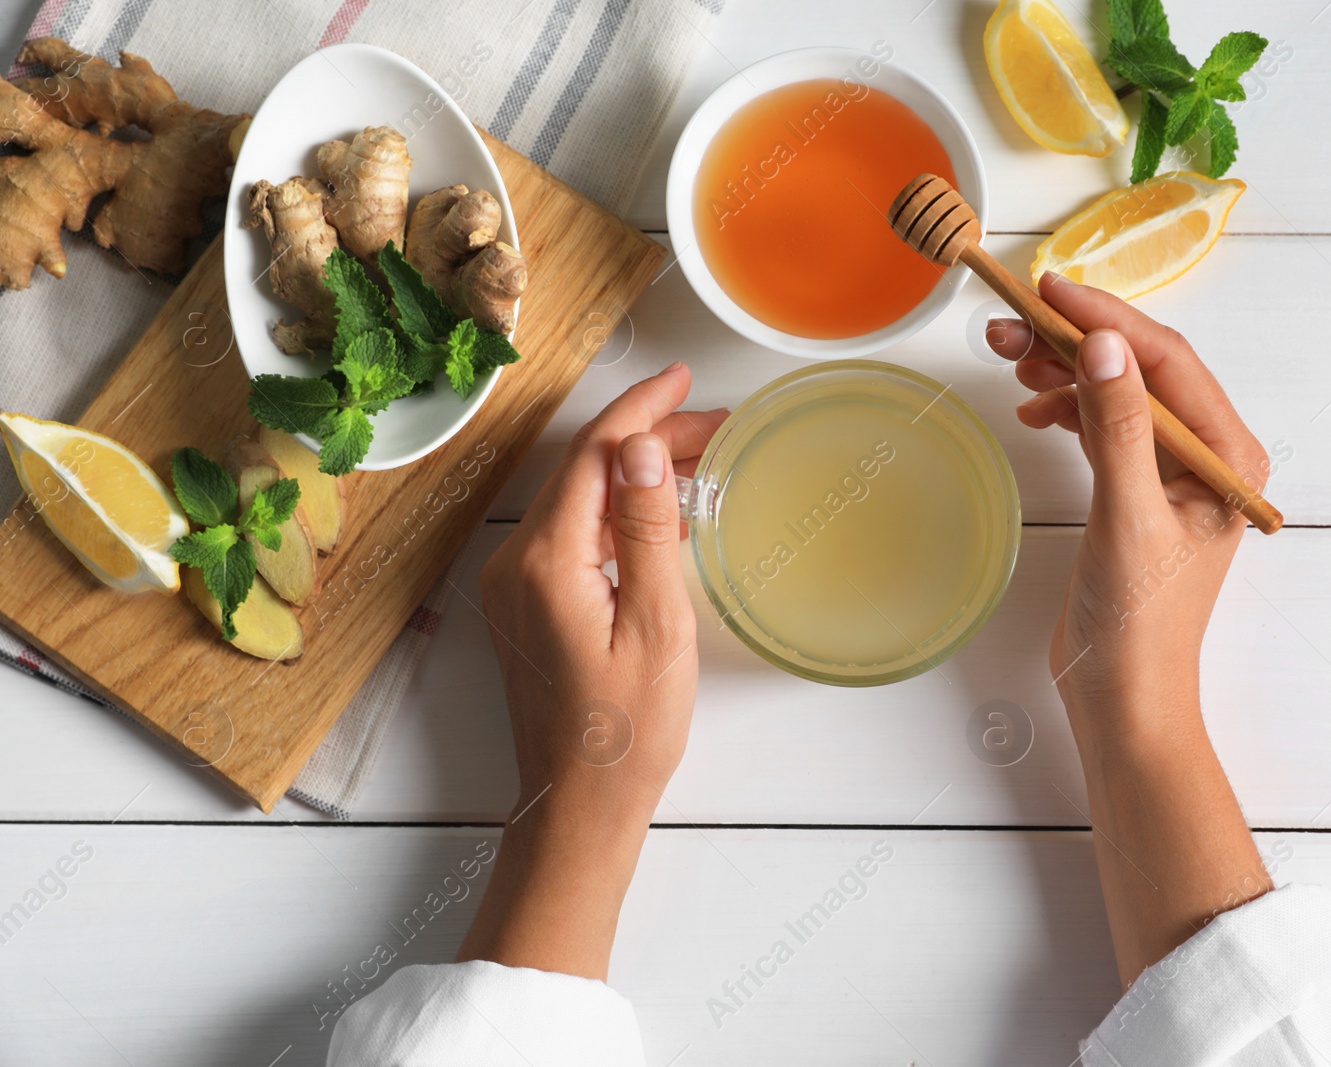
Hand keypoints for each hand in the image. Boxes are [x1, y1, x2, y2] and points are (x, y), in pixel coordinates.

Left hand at [459, 361, 727, 978]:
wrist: (579, 802)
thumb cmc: (627, 730)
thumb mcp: (655, 624)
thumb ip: (643, 529)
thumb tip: (640, 447)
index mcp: (546, 560)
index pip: (594, 454)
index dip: (640, 408)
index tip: (682, 379)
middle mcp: (516, 561)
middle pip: (584, 469)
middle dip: (646, 436)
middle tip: (714, 425)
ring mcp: (516, 582)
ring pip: (579, 497)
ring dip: (635, 471)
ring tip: (701, 460)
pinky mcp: (527, 602)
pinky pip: (572, 532)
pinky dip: (618, 510)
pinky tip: (660, 515)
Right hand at [987, 273, 1269, 728]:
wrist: (1123, 698)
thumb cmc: (1138, 623)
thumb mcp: (1127, 517)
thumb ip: (1119, 428)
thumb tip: (1104, 345)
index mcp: (1227, 456)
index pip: (1166, 360)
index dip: (1105, 318)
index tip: (1046, 290)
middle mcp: (1207, 456)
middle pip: (1139, 368)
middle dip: (1075, 340)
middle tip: (1009, 325)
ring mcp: (1170, 473)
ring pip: (1115, 392)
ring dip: (1064, 370)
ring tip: (1010, 359)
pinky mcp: (1135, 493)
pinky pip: (1102, 424)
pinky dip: (1065, 406)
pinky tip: (1033, 407)